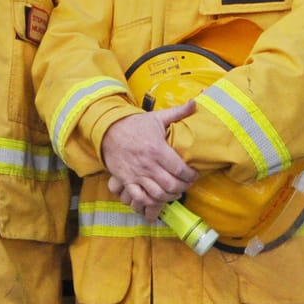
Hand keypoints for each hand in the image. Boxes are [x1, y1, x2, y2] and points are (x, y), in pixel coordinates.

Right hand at [101, 103, 198, 221]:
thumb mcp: (156, 117)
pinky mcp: (126, 180)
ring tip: (174, 191)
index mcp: (158, 149)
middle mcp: (148, 164)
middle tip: (186, 184)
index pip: (180, 170)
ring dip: (169, 196)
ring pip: (158, 194)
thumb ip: (177, 112)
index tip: (194, 175)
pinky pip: (139, 197)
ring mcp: (136, 174)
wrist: (108, 130)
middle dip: (183, 187)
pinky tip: (156, 197)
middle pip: (171, 185)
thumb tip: (195, 102)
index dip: (191, 176)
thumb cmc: (134, 124)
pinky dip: (149, 201)